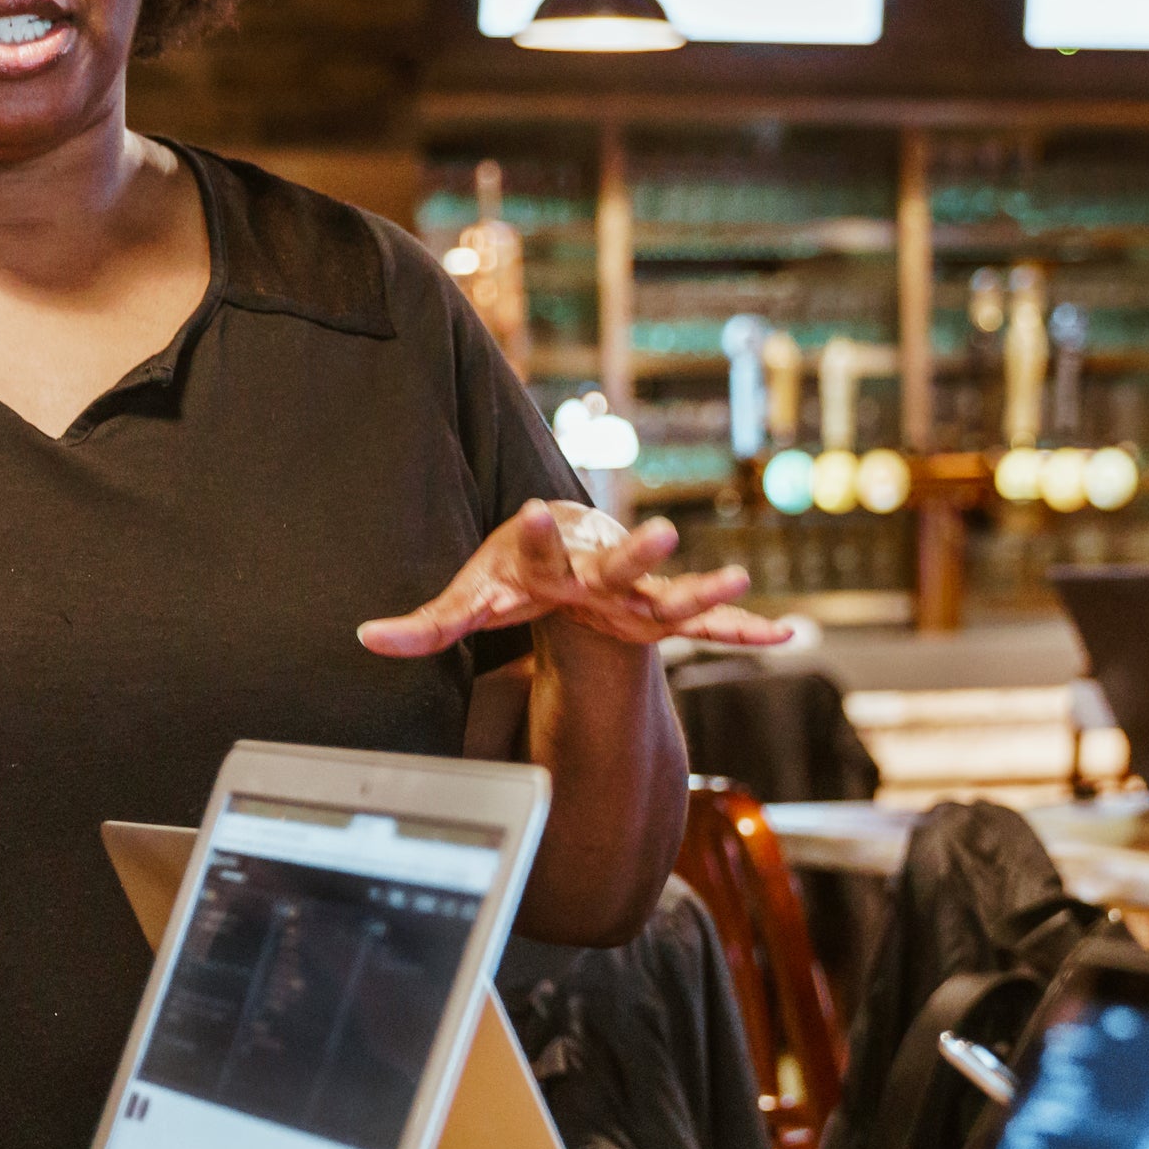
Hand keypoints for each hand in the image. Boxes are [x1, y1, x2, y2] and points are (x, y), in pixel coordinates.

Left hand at [358, 500, 792, 662]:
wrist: (564, 541)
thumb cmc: (513, 569)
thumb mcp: (468, 596)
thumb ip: (425, 623)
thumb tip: (363, 639)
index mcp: (546, 564)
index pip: (534, 551)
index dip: (531, 536)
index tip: (528, 510)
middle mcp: (597, 574)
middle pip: (619, 564)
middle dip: (641, 552)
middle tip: (665, 534)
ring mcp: (634, 596)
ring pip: (672, 596)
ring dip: (704, 590)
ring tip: (741, 582)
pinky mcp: (659, 617)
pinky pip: (705, 629)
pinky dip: (742, 631)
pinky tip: (785, 634)